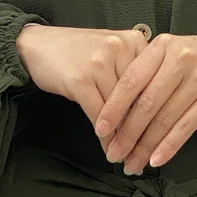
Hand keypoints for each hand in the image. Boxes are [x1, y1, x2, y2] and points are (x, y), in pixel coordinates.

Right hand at [16, 23, 147, 152]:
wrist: (36, 45)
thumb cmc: (77, 53)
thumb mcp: (111, 55)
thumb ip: (133, 75)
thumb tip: (152, 116)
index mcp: (134, 41)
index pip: (154, 84)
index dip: (158, 115)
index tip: (159, 138)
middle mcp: (120, 48)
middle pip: (139, 98)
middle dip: (141, 131)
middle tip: (144, 153)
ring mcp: (99, 63)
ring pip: (120, 110)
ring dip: (123, 138)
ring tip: (126, 155)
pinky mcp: (81, 80)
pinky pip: (100, 115)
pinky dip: (105, 136)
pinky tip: (108, 148)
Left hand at [93, 31, 196, 173]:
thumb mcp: (175, 53)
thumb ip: (150, 72)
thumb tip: (119, 109)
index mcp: (162, 48)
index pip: (130, 81)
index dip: (112, 108)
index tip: (99, 130)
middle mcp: (178, 61)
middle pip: (145, 104)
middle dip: (126, 134)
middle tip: (114, 154)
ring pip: (163, 119)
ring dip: (145, 146)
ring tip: (132, 163)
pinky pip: (185, 127)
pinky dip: (168, 146)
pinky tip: (156, 160)